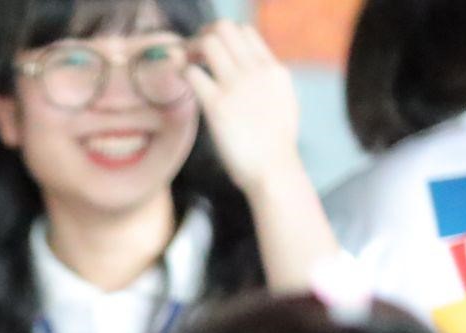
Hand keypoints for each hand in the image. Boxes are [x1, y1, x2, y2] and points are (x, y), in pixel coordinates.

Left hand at [185, 21, 305, 199]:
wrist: (273, 169)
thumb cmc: (276, 146)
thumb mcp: (283, 103)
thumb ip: (268, 83)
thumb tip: (255, 76)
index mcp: (273, 69)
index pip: (245, 32)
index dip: (225, 37)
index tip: (213, 52)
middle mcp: (255, 70)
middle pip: (224, 30)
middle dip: (204, 37)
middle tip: (194, 54)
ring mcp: (236, 85)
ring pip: (208, 43)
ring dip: (191, 50)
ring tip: (186, 65)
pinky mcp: (216, 104)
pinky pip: (193, 73)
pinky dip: (183, 72)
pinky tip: (181, 82)